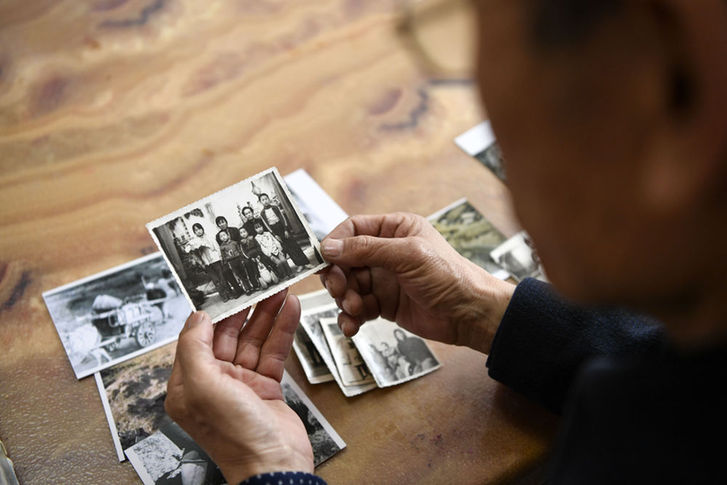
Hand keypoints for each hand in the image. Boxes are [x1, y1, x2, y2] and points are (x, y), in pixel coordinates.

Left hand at [165, 290, 313, 483]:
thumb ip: (194, 348)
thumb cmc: (235, 436)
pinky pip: (273, 351)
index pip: (197, 337)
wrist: (275, 464)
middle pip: (229, 334)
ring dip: (268, 314)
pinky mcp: (267, 386)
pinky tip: (290, 311)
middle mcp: (213, 382)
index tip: (225, 287)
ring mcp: (242, 383)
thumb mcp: (202, 388)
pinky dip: (283, 330)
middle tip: (259, 283)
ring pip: (254, 339)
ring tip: (280, 289)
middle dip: (245, 308)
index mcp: (188, 384)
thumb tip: (196, 317)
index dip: (213, 311)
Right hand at [318, 213, 514, 353]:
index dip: (335, 243)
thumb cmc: (450, 276)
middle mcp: (387, 252)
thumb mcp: (408, 255)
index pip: (353, 229)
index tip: (323, 259)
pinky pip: (357, 308)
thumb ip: (367, 249)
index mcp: (395, 229)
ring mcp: (384, 279)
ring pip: (348, 286)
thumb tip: (330, 246)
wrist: (470, 314)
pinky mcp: (384, 304)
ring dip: (344, 299)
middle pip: (345, 260)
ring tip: (354, 309)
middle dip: (338, 276)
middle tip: (339, 289)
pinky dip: (350, 317)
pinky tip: (352, 325)